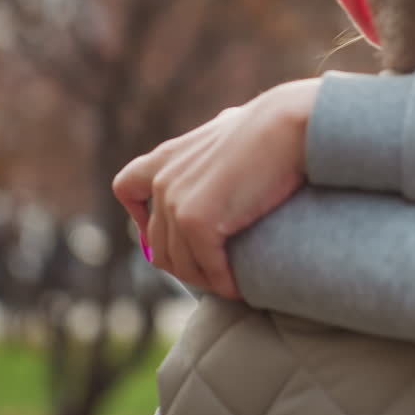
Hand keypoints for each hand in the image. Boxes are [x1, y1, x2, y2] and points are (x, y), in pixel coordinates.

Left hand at [112, 79, 321, 297]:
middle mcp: (163, 180)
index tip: (160, 232)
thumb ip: (217, 137)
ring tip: (230, 285)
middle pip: (158, 245)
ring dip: (206, 280)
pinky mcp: (197, 222)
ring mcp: (176, 203)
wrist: (287, 127)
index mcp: (167, 157)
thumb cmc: (272, 125)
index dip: (139, 216)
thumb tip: (225, 126)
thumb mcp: (230, 128)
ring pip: (181, 264)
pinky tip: (240, 289)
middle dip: (185, 265)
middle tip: (214, 274)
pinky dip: (224, 284)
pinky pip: (208, 268)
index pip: (126, 188)